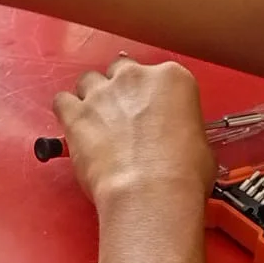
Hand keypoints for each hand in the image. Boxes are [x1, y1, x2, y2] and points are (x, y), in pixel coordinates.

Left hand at [53, 56, 215, 210]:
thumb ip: (184, 128)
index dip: (152, 95)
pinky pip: (62, 101)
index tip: (151, 111)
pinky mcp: (77, 114)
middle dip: (120, 90)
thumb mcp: (201, 143)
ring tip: (97, 123)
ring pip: (89, 81)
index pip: (159, 74)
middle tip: (124, 117)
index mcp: (172, 78)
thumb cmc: (181, 174)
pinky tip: (74, 127)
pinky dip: (66, 112)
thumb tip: (180, 140)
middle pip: (121, 70)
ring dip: (92, 97)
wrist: (151, 192)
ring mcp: (102, 93)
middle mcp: (135, 78)